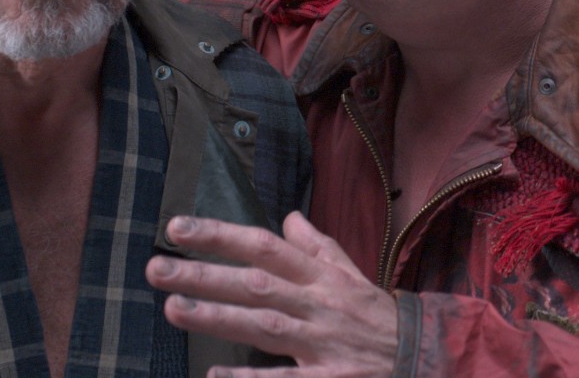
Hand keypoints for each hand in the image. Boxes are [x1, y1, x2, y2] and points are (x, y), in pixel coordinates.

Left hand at [147, 213, 398, 376]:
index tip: (178, 227)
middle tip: (157, 269)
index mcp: (320, 276)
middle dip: (205, 275)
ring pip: (265, 326)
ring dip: (219, 319)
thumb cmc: (375, 314)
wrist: (422, 355)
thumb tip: (288, 217)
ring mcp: (321, 344)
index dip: (222, 236)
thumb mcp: (350, 272)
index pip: (265, 247)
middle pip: (256, 284)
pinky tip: (215, 376)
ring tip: (174, 309)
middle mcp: (317, 304)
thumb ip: (316, 246)